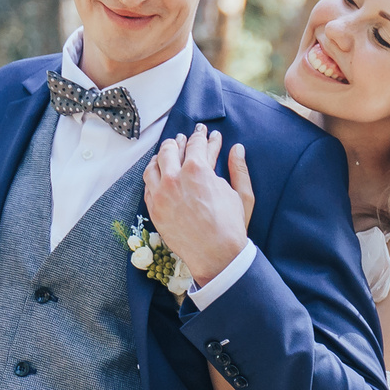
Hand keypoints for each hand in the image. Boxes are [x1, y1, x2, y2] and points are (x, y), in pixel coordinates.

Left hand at [143, 125, 251, 285]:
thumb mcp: (242, 195)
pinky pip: (147, 185)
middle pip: (171, 149)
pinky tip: (158, 173)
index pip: (197, 144)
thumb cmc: (231, 226)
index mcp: (197, 170)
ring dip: (161, 156)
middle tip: (185, 139)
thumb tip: (237, 149)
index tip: (206, 133)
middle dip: (180, 141)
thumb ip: (239, 169)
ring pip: (154, 164)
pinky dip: (152, 175)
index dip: (202, 136)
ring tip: (168, 152)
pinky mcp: (154, 209)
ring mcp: (160, 194)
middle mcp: (174, 178)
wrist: (216, 256)